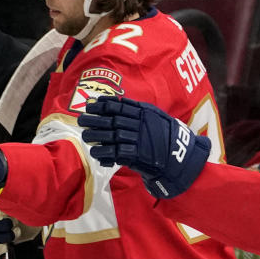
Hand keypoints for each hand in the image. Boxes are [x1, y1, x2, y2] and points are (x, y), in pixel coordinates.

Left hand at [79, 96, 210, 197]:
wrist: (178, 157)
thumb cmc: (166, 136)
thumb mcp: (156, 116)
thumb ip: (138, 109)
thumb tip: (119, 101)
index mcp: (144, 113)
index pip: (119, 106)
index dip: (103, 105)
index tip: (91, 105)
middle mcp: (140, 124)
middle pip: (112, 120)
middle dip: (95, 120)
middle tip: (81, 120)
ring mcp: (138, 139)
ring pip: (112, 135)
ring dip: (96, 136)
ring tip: (85, 136)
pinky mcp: (137, 155)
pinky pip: (116, 152)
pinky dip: (104, 152)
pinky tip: (95, 152)